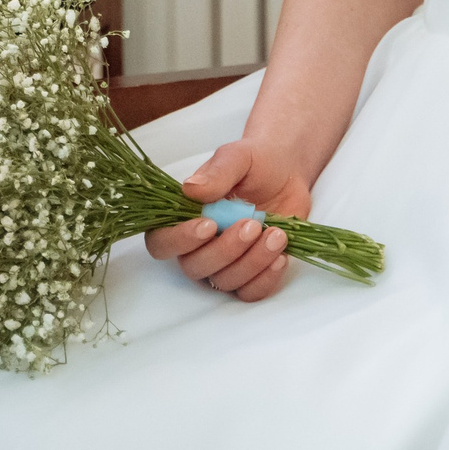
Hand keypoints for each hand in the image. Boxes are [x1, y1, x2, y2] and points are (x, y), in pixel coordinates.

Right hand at [142, 139, 312, 302]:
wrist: (287, 171)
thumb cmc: (255, 162)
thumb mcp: (237, 157)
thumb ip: (216, 173)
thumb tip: (190, 189)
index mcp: (184, 216)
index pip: (162, 242)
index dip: (179, 241)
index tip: (208, 225)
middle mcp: (199, 245)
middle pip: (194, 267)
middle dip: (224, 250)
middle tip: (252, 225)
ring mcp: (226, 262)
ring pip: (225, 281)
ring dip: (251, 262)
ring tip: (276, 235)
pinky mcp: (251, 273)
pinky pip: (250, 292)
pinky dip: (265, 279)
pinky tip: (280, 256)